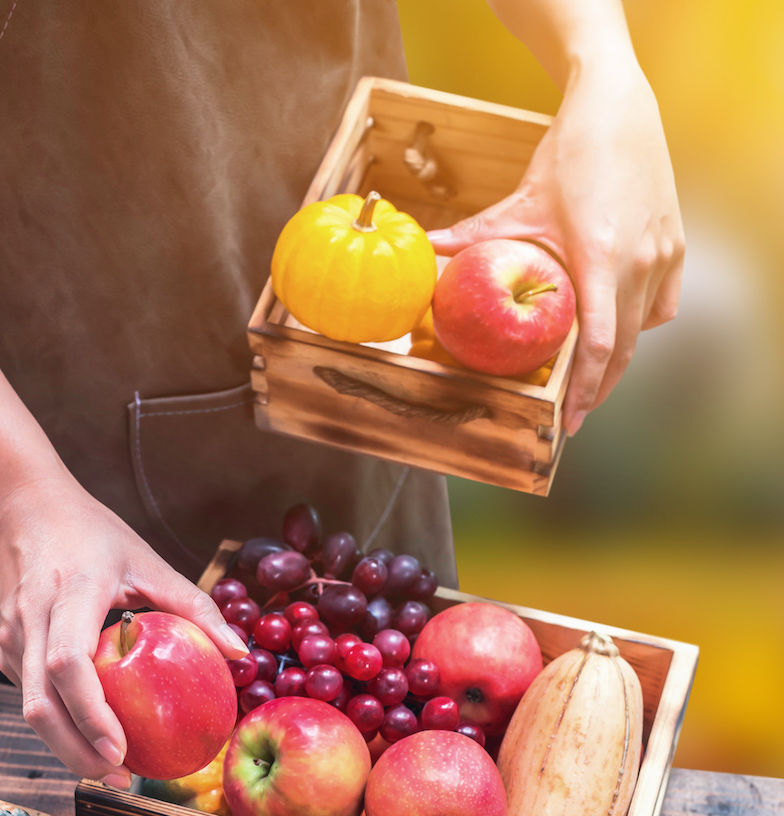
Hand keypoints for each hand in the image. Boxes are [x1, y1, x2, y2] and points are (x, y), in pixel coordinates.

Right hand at [0, 477, 247, 785]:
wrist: (20, 510)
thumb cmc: (91, 534)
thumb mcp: (149, 561)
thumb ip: (195, 607)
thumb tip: (241, 654)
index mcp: (70, 594)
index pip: (69, 665)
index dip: (92, 714)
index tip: (120, 750)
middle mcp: (32, 620)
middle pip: (41, 707)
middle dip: (77, 753)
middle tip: (120, 779)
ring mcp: (12, 638)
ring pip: (31, 710)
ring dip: (67, 747)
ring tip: (111, 770)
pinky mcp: (5, 649)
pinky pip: (32, 698)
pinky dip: (60, 725)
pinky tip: (92, 738)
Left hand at [427, 62, 683, 434]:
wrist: (616, 108)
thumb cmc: (568, 154)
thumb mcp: (520, 203)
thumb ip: (473, 237)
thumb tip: (427, 253)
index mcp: (598, 259)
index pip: (598, 347)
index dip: (585, 392)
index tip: (570, 421)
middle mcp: (637, 263)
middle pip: (623, 351)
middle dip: (600, 389)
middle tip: (575, 415)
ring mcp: (662, 256)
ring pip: (643, 331)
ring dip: (618, 358)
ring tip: (592, 377)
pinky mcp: (675, 247)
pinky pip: (662, 306)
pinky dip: (640, 323)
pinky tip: (618, 324)